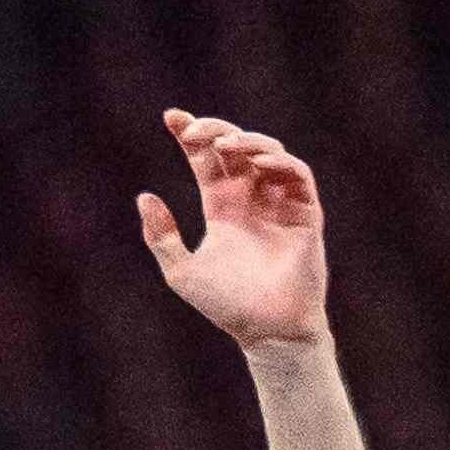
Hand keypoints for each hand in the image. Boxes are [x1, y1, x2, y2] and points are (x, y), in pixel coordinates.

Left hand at [135, 109, 328, 349]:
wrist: (267, 331)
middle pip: (235, 147)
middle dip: (215, 130)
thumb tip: (144, 196)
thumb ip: (161, 237)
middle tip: (195, 130)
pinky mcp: (305, 215)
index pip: (206, 159)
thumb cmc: (227, 307)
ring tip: (226, 143)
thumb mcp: (182, 272)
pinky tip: (258, 163)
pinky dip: (280, 162)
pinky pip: (298, 176)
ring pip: (268, 153)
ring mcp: (280, 205)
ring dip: (248, 141)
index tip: (171, 117)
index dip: (191, 134)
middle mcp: (252, 200)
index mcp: (223, 208)